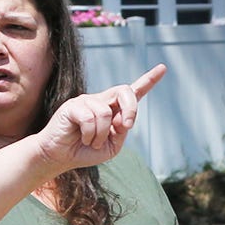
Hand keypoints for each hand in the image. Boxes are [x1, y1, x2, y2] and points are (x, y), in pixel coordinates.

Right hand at [34, 63, 164, 172]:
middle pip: (124, 91)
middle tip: (126, 127)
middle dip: (131, 109)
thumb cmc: (86, 150)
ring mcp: (87, 101)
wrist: (61, 157)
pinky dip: (90, 135)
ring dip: (101, 135)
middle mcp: (101, 101)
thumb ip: (122, 131)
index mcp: (114, 110)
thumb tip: (122, 117)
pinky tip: (81, 137)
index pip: (133, 92)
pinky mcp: (73, 105)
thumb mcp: (113, 146)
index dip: (149, 80)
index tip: (163, 68)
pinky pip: (90, 119)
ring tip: (91, 141)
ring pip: (106, 113)